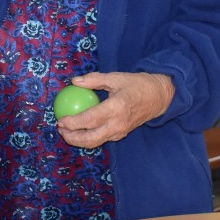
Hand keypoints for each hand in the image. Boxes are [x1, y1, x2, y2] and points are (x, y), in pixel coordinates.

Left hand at [55, 71, 174, 149]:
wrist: (159, 97)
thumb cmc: (137, 84)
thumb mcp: (115, 77)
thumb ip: (94, 79)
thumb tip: (74, 81)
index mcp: (116, 108)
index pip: (90, 120)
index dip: (73, 123)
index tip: (60, 120)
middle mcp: (118, 123)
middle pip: (90, 139)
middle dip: (72, 138)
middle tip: (60, 129)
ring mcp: (121, 131)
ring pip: (96, 142)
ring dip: (79, 140)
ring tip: (66, 132)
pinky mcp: (122, 134)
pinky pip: (102, 139)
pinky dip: (89, 137)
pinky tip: (80, 130)